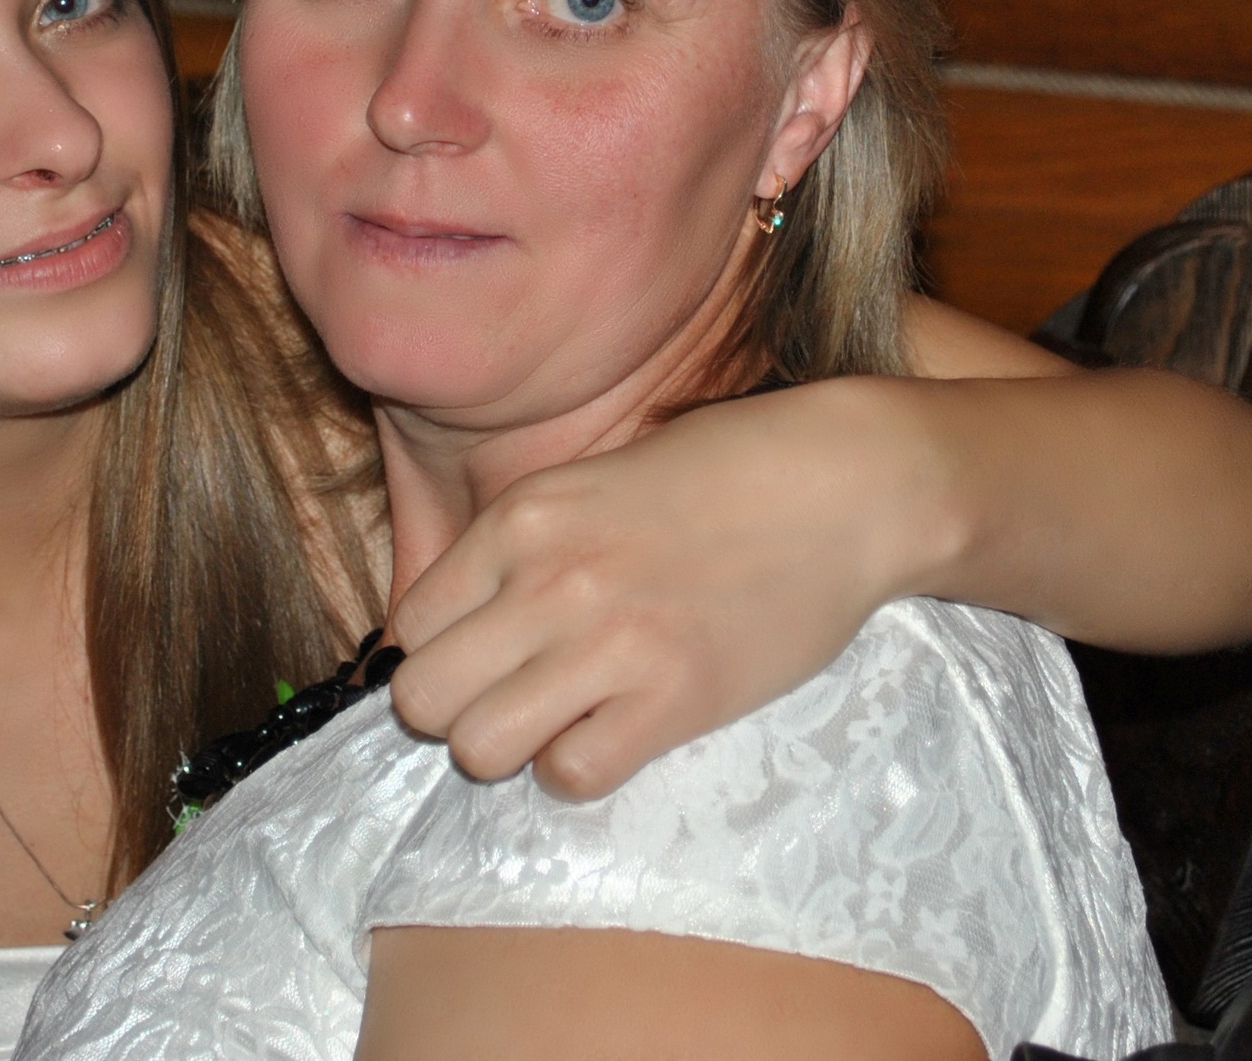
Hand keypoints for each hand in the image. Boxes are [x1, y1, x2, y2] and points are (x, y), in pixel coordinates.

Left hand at [385, 378, 940, 799]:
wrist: (841, 485)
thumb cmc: (721, 476)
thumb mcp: (592, 480)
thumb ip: (521, 545)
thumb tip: (452, 626)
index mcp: (520, 517)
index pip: (410, 624)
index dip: (436, 653)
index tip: (479, 658)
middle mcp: (548, 579)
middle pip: (422, 696)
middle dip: (454, 712)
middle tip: (509, 699)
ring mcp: (610, 642)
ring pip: (478, 749)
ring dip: (510, 749)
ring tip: (558, 720)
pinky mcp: (677, 698)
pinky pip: (572, 775)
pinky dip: (580, 768)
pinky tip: (614, 731)